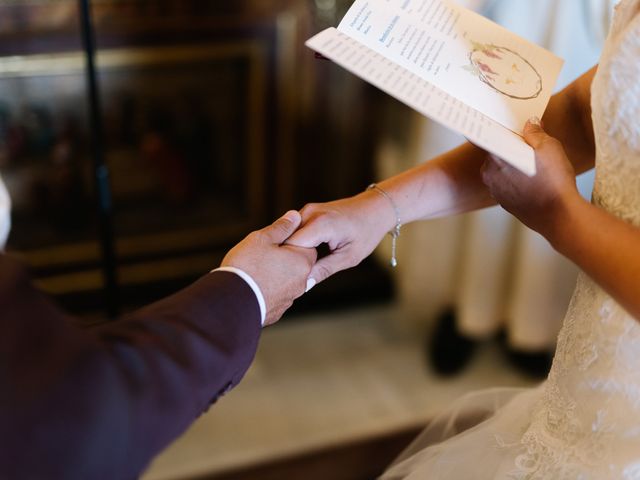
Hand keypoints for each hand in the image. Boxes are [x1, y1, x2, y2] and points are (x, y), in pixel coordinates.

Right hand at [222, 211, 316, 325]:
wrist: (230, 302)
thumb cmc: (247, 266)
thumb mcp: (262, 239)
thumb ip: (281, 227)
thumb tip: (295, 216)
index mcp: (301, 261)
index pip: (307, 244)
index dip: (291, 239)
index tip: (274, 240)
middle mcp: (301, 282)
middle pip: (298, 263)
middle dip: (286, 257)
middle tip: (264, 254)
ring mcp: (289, 298)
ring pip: (288, 280)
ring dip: (277, 274)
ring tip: (256, 270)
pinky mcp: (278, 311)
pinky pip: (277, 295)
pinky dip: (269, 290)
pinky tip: (254, 286)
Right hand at [286, 190, 395, 284]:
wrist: (375, 208)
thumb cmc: (367, 232)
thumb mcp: (349, 257)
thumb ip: (324, 270)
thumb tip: (304, 284)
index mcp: (320, 224)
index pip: (290, 248)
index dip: (290, 265)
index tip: (295, 280)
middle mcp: (309, 213)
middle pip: (285, 242)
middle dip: (288, 260)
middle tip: (296, 278)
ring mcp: (305, 210)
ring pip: (286, 237)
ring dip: (290, 253)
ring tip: (300, 268)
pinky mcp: (305, 212)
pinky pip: (293, 232)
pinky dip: (295, 245)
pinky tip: (302, 258)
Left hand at [480, 118, 580, 237]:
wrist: (559, 215)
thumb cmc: (554, 179)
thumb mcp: (549, 147)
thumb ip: (535, 133)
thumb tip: (530, 123)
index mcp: (495, 156)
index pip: (483, 136)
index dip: (489, 127)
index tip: (494, 121)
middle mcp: (488, 173)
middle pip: (494, 152)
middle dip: (507, 146)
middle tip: (526, 141)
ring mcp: (494, 189)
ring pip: (499, 170)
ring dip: (511, 164)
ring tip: (533, 162)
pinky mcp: (502, 202)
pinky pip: (505, 184)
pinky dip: (514, 179)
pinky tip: (532, 179)